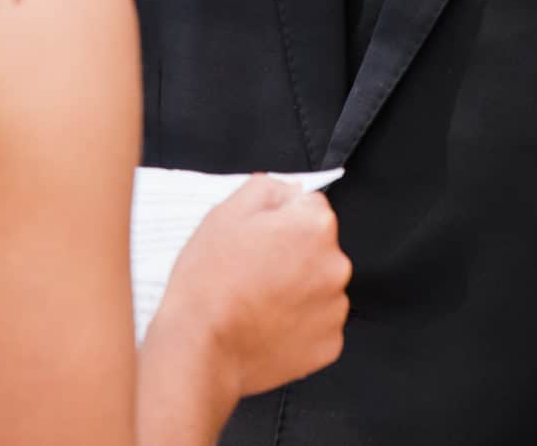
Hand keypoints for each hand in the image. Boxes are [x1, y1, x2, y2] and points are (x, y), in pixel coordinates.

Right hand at [154, 175, 351, 399]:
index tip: (259, 239)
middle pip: (318, 248)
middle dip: (293, 254)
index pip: (309, 206)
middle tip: (254, 271)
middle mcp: (336, 265)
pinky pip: (318, 324)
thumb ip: (267, 188)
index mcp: (315, 226)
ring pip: (319, 287)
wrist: (201, 347)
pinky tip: (268, 325)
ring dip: (297, 290)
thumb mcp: (226, 212)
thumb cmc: (209, 280)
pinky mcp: (329, 344)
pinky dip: (298, 324)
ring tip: (257, 302)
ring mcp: (335, 309)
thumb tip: (289, 190)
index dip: (280, 220)